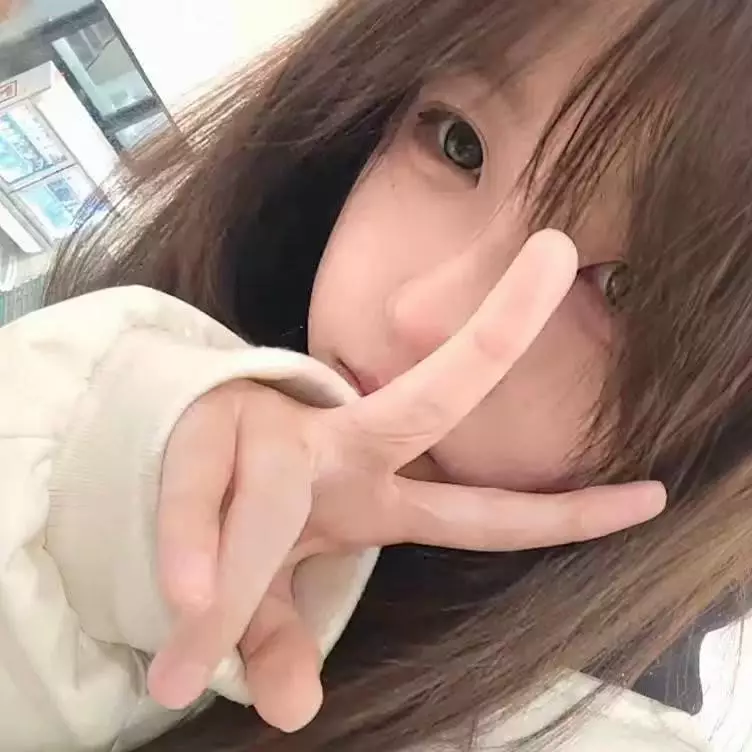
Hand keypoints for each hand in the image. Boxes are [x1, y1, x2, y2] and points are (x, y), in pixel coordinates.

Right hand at [147, 230, 665, 730]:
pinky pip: (195, 500)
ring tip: (182, 663)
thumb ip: (281, 637)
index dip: (560, 513)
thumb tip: (294, 711)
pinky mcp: (201, 434)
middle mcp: (337, 445)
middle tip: (558, 258)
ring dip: (233, 584)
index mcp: (372, 488)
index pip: (478, 509)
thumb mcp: (267, 593)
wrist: (153, 452)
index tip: (653, 497)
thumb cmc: (233, 525)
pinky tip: (179, 604)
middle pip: (425, 404)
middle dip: (493, 340)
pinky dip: (187, 554)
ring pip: (272, 503)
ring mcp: (272, 431)